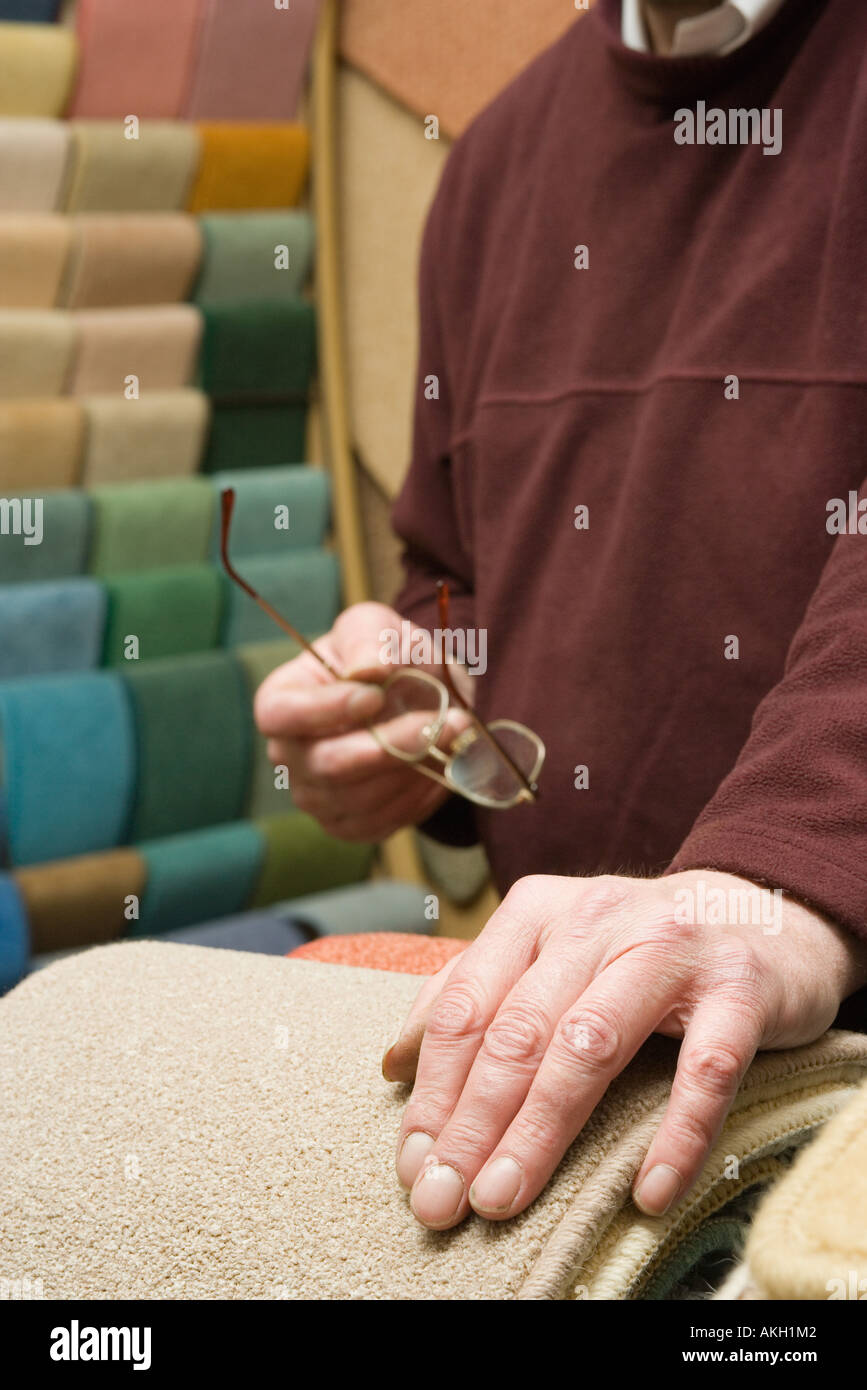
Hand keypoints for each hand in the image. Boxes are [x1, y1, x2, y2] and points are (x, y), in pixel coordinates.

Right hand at [254, 602, 458, 841]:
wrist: (419, 694)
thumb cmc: (386, 655)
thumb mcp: (377, 627)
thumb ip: (370, 640)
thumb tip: (370, 670)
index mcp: (280, 701)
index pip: (282, 715)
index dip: (325, 710)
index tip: (376, 696)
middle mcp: (289, 755)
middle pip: (327, 766)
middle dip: (391, 746)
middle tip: (443, 722)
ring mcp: (316, 796)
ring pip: (361, 798)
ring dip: (415, 768)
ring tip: (454, 734)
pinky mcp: (350, 824)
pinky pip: (382, 821)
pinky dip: (418, 795)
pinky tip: (441, 764)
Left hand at [384, 869, 866, 1228]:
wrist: (766, 914)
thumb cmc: (639, 950)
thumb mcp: (551, 950)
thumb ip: (475, 993)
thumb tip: (394, 1062)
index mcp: (538, 910)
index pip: (466, 1006)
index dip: (433, 1090)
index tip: (414, 1163)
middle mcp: (597, 918)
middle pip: (518, 1031)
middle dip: (471, 1124)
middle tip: (443, 1199)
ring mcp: (670, 948)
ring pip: (590, 1046)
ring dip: (540, 1132)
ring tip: (504, 1199)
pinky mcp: (739, 989)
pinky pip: (704, 1070)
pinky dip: (674, 1135)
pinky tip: (647, 1191)